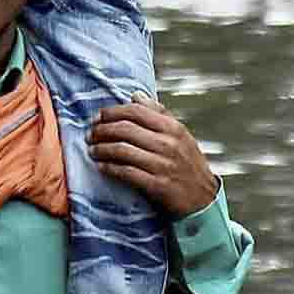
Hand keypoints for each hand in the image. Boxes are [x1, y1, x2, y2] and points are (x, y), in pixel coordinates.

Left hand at [87, 99, 219, 217]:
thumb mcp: (180, 135)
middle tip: (90, 134)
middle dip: (102, 130)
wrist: (203, 198)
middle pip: (125, 129)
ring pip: (123, 150)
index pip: (136, 111)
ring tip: (92, 150)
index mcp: (173, 128)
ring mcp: (163, 164)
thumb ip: (158, 114)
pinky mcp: (158, 185)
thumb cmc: (186, 164)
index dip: (112, 112)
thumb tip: (135, 95)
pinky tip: (102, 166)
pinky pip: (127, 173)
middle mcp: (168, 144)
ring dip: (102, 149)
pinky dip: (110, 168)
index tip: (98, 117)